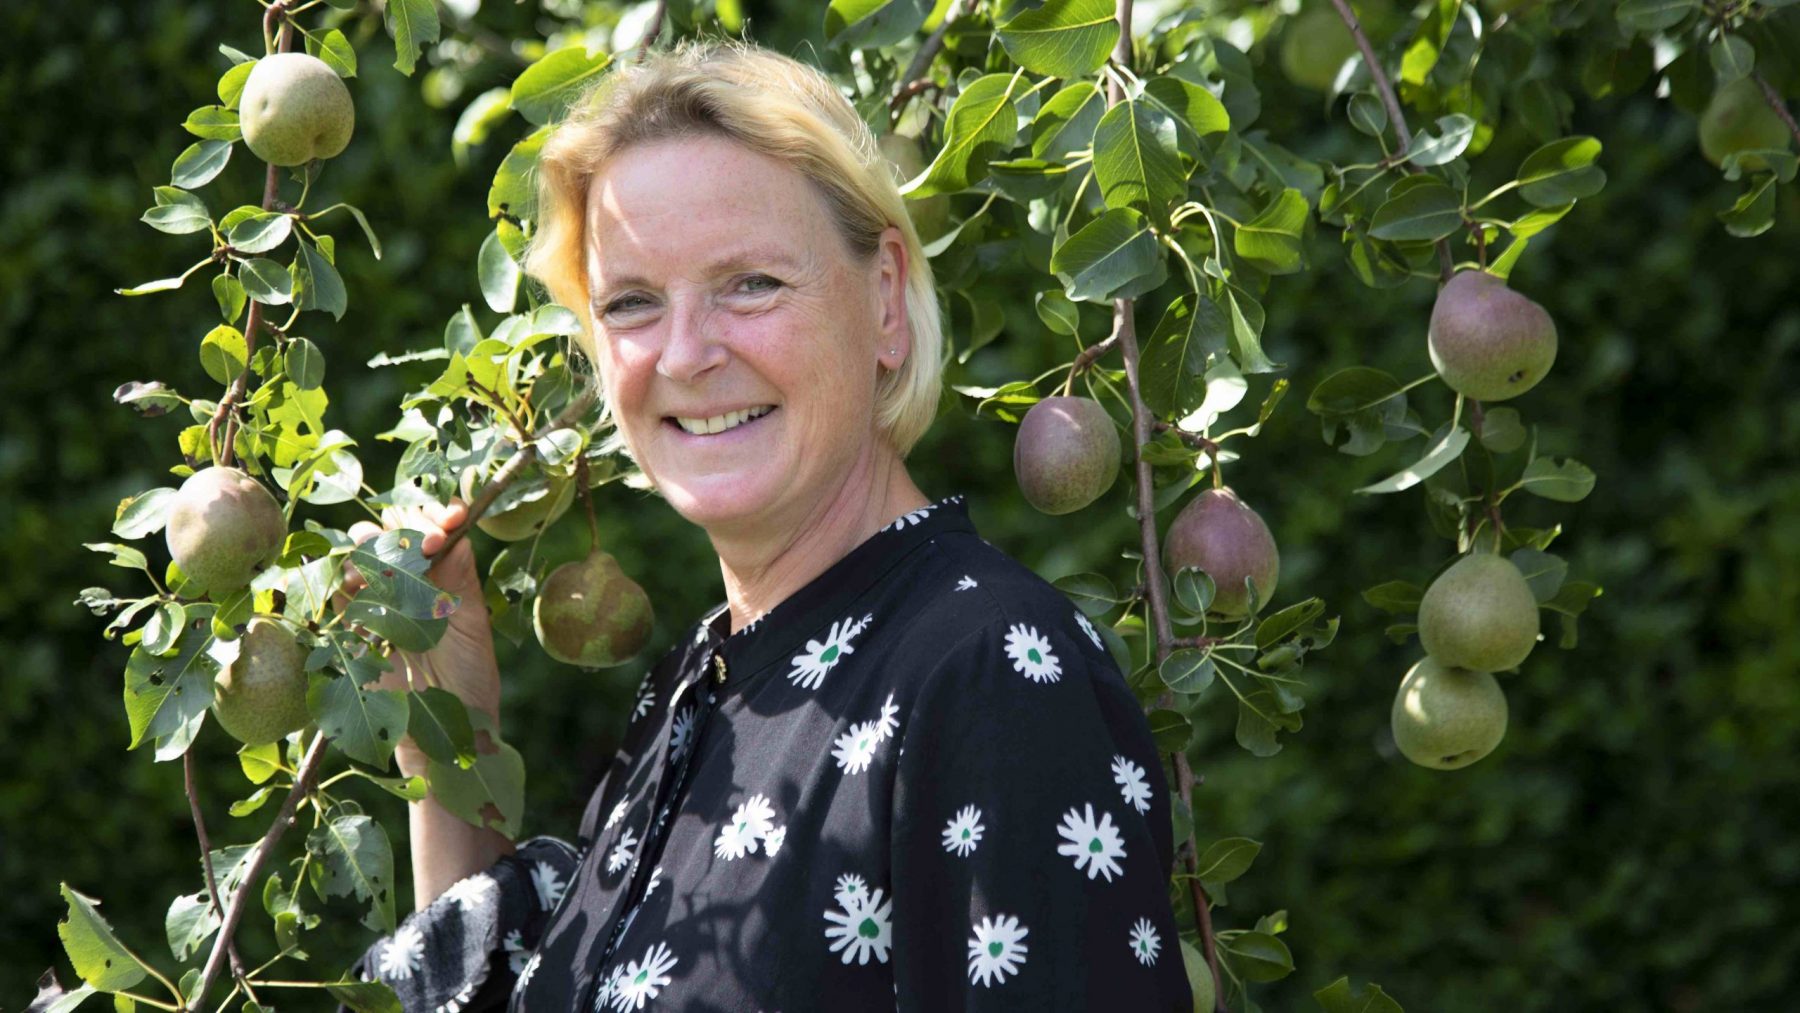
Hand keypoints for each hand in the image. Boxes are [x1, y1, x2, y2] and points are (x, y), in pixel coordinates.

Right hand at [333, 497, 500, 779]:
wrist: (438, 734)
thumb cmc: (468, 680)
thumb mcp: (472, 628)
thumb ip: (461, 582)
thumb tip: (458, 535)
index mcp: (444, 575)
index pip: (436, 528)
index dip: (439, 516)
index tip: (452, 518)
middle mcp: (409, 580)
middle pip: (394, 532)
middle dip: (405, 526)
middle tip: (425, 542)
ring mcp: (377, 598)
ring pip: (361, 552)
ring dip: (370, 544)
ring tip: (385, 558)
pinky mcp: (348, 622)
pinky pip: (332, 588)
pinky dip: (335, 574)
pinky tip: (351, 579)